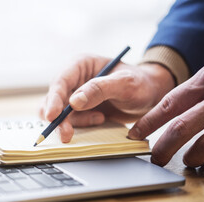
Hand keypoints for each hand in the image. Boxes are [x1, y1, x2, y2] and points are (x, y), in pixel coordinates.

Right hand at [39, 55, 174, 141]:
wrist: (150, 96)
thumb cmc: (141, 83)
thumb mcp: (125, 83)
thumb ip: (100, 89)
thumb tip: (74, 101)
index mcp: (80, 65)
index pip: (60, 81)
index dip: (54, 99)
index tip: (53, 116)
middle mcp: (74, 79)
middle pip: (54, 99)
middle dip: (59, 118)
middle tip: (67, 134)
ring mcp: (75, 96)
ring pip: (59, 113)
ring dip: (73, 122)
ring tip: (99, 119)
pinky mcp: (79, 111)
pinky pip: (69, 121)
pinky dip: (80, 126)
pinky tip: (100, 121)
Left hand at [128, 66, 203, 166]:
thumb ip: (195, 90)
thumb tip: (175, 105)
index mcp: (203, 82)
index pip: (170, 103)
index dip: (150, 122)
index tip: (133, 135)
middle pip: (182, 127)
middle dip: (165, 146)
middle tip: (156, 159)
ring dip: (194, 155)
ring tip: (188, 161)